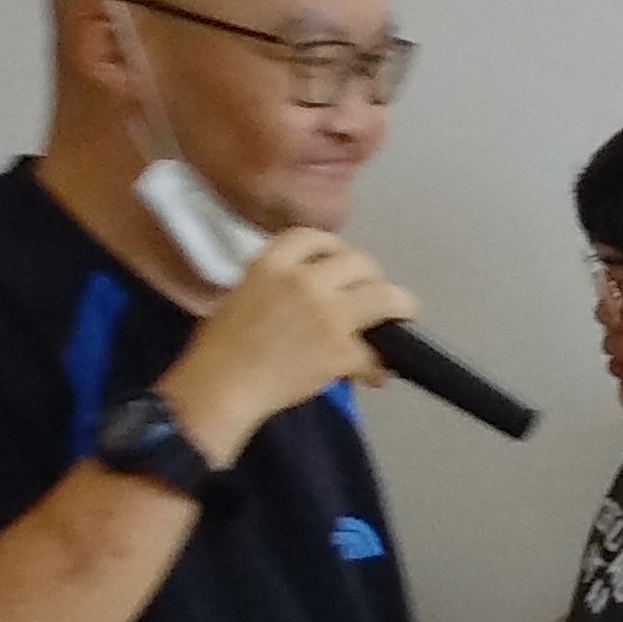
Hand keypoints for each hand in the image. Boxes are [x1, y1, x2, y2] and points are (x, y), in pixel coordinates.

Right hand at [168, 228, 412, 465]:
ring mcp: (326, 314)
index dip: (335, 248)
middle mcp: (303, 281)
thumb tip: (318, 290)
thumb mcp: (245, 293)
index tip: (341, 262)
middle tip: (372, 295)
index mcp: (272, 264)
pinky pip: (377, 352)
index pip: (315, 236)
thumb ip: (282, 283)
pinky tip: (373, 374)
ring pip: (387, 296)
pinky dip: (378, 366)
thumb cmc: (223, 346)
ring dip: (399, 307)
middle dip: (371, 278)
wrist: (223, 385)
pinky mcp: (341, 350)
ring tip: (400, 318)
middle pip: (360, 261)